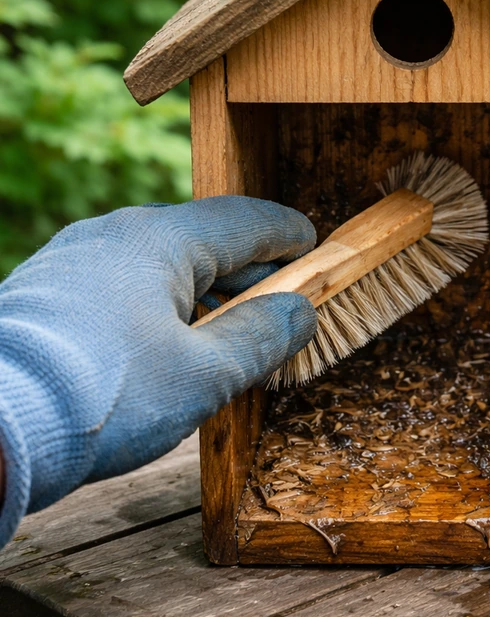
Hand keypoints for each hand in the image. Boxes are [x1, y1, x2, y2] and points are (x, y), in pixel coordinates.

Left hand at [0, 197, 316, 541]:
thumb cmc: (104, 395)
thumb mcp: (205, 374)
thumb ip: (261, 336)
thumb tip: (300, 311)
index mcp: (160, 240)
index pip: (244, 221)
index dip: (286, 234)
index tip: (312, 244)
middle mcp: (114, 235)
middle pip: (202, 240)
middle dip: (247, 270)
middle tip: (281, 300)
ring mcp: (74, 260)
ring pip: (160, 264)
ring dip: (204, 292)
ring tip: (228, 333)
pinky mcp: (48, 292)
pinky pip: (123, 283)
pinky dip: (162, 304)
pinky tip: (169, 345)